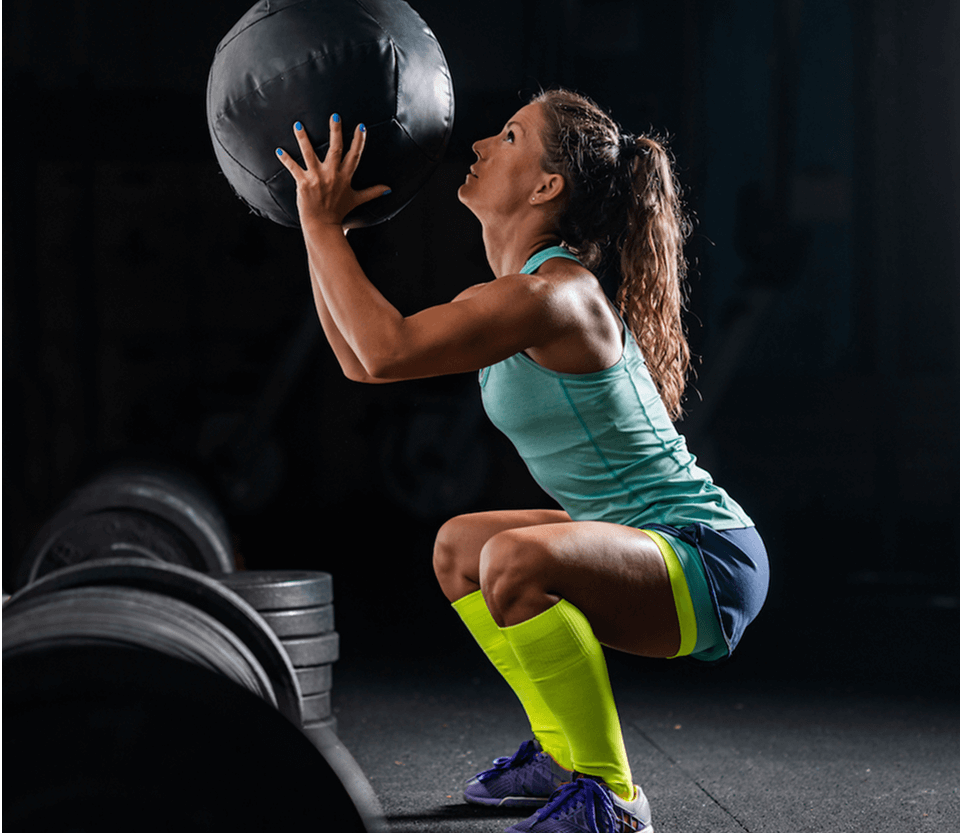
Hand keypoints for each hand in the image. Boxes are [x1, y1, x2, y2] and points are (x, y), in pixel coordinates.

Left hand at [276, 114, 390, 228]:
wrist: (323, 226)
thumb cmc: (339, 212)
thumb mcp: (357, 200)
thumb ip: (373, 192)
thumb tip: (388, 189)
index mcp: (345, 177)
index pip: (354, 155)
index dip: (358, 141)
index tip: (361, 127)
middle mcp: (332, 175)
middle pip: (335, 149)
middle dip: (335, 131)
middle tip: (334, 115)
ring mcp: (317, 178)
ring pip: (310, 153)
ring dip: (303, 138)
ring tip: (298, 124)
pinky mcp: (303, 183)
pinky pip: (293, 168)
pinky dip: (286, 159)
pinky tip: (279, 150)